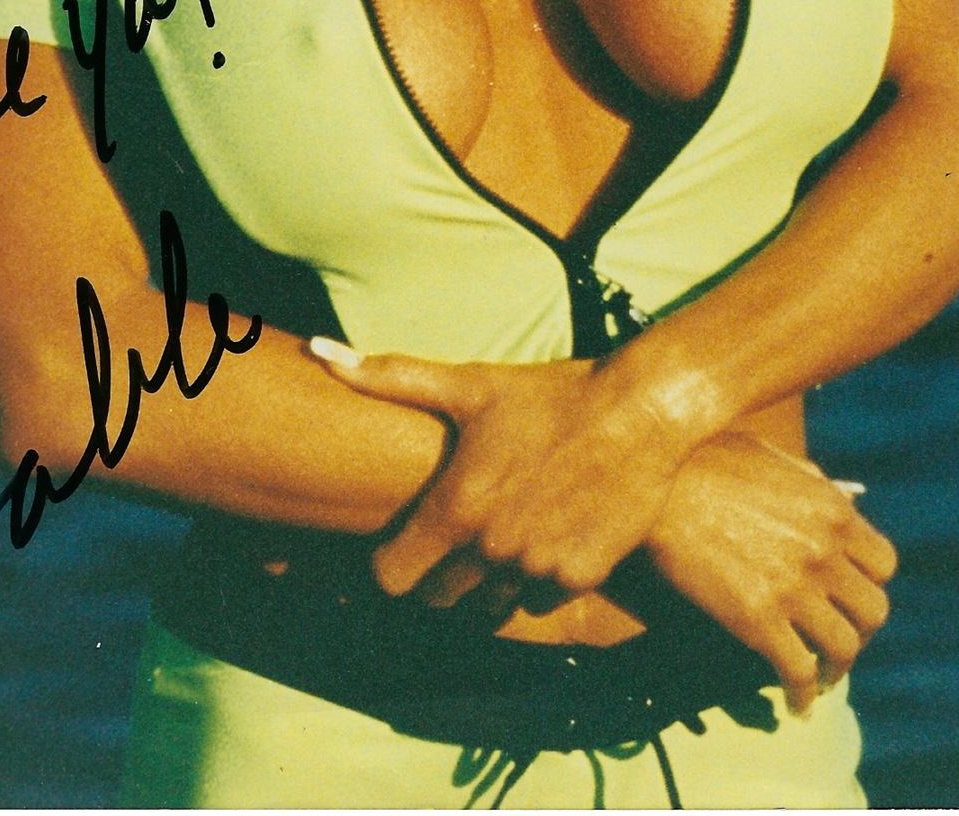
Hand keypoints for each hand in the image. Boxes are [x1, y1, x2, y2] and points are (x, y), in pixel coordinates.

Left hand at [309, 341, 693, 603]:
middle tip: (449, 542)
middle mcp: (491, 548)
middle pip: (436, 599)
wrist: (640, 410)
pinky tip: (542, 537)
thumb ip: (390, 376)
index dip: (388, 566)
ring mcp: (537, 568)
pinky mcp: (580, 576)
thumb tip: (319, 350)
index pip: (390, 578)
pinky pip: (539, 599)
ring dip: (485, 584)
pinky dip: (536, 579)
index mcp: (456, 507)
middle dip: (436, 576)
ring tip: (494, 541)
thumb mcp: (468, 384)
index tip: (398, 547)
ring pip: (488, 608)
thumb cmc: (547, 394)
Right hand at [642, 433, 896, 712]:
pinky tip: (795, 705)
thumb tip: (833, 498)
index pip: (883, 564)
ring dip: (836, 668)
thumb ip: (807, 479)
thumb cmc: (704, 459)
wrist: (656, 483)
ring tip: (821, 676)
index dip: (870, 585)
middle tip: (838, 638)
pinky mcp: (758, 619)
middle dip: (860, 630)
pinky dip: (802, 696)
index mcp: (831, 509)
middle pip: (874, 610)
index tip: (850, 597)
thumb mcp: (768, 457)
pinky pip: (798, 672)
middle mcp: (824, 550)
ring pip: (843, 647)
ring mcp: (794, 586)